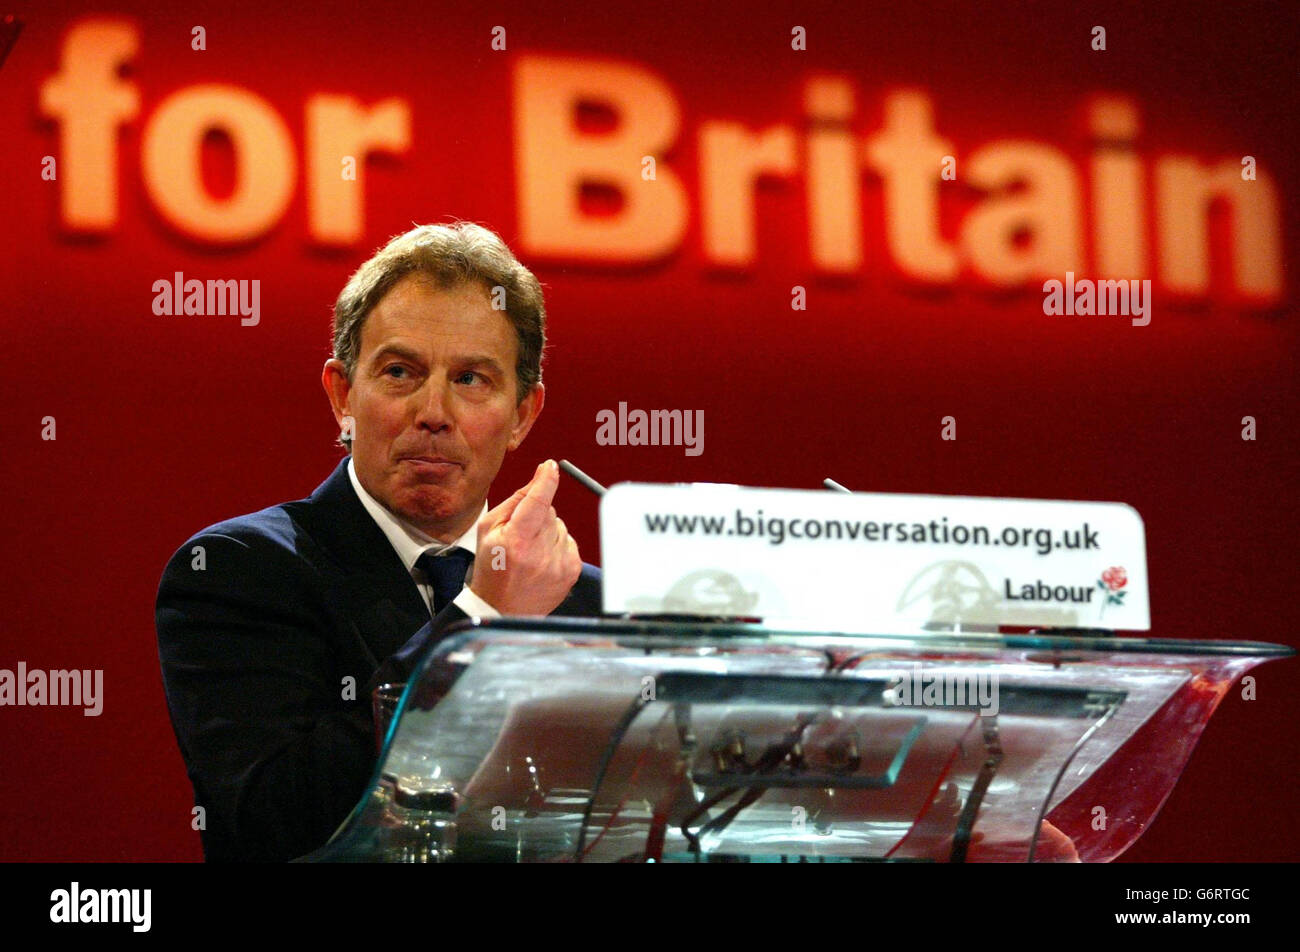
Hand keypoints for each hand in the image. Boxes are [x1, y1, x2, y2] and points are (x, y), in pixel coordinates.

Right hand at [469, 459, 582, 614]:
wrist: (502, 609)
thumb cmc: (491, 566)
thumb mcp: (489, 529)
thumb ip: (514, 501)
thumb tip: (538, 479)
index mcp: (516, 540)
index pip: (538, 501)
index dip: (546, 480)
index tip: (550, 467)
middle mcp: (540, 553)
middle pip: (549, 511)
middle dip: (537, 516)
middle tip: (520, 536)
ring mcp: (559, 563)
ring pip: (560, 525)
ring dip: (547, 532)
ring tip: (529, 553)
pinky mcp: (572, 571)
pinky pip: (569, 541)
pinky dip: (557, 545)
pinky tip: (541, 560)